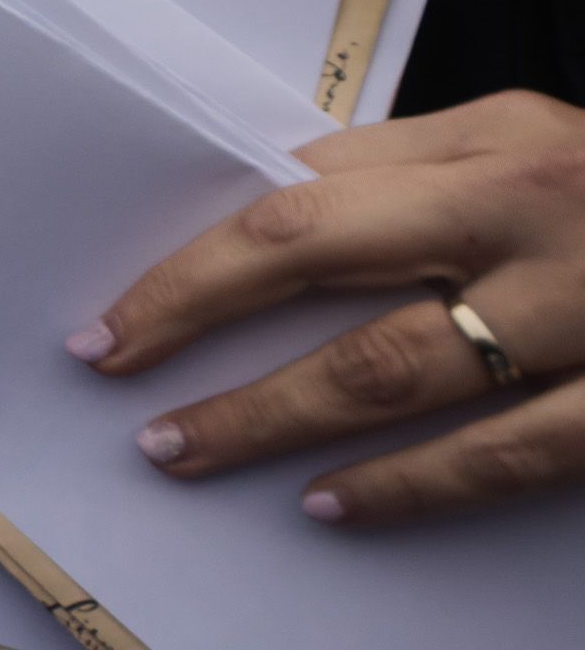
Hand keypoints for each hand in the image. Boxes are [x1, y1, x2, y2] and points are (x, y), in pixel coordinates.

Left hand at [79, 89, 584, 524]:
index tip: (116, 315)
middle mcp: (525, 212)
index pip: (305, 192)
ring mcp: (581, 309)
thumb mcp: (539, 148)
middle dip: (194, 312)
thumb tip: (285, 211)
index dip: (199, 258)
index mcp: (496, 145)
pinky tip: (328, 504)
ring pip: (388, 368)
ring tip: (180, 449)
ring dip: (267, 416)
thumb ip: (423, 174)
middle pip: (319, 256)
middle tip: (112, 368)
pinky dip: (406, 485)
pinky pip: (499, 452)